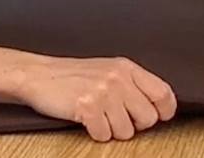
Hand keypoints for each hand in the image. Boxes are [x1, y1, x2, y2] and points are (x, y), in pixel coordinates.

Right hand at [17, 54, 177, 140]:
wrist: (38, 75)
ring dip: (112, 130)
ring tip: (98, 116)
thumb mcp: (107, 70)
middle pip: (148, 118)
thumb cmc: (72, 76)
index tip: (159, 116)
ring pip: (127, 131)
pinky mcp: (88, 107)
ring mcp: (103, 92)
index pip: (163, 92)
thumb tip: (158, 107)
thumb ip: (132, 84)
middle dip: (134, 124)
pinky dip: (95, 132)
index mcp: (126, 67)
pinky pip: (104, 135)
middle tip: (116, 116)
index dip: (165, 110)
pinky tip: (86, 119)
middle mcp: (118, 78)